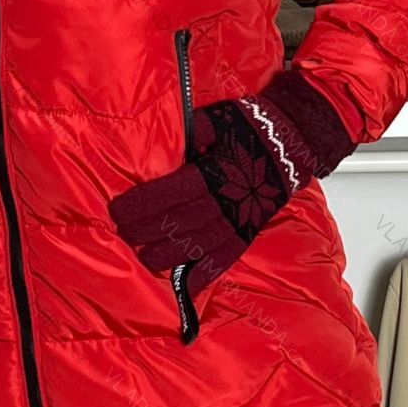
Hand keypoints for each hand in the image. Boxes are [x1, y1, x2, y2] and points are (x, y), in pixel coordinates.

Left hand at [108, 68, 354, 297]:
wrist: (290, 145)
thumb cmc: (249, 128)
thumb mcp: (217, 119)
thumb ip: (191, 130)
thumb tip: (166, 138)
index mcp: (213, 173)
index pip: (168, 194)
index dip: (141, 205)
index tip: (117, 210)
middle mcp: (223, 202)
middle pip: (176, 222)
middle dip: (145, 230)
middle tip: (122, 232)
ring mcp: (236, 222)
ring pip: (196, 245)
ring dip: (166, 254)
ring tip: (143, 256)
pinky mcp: (246, 234)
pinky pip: (223, 260)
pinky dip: (203, 276)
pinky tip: (184, 287)